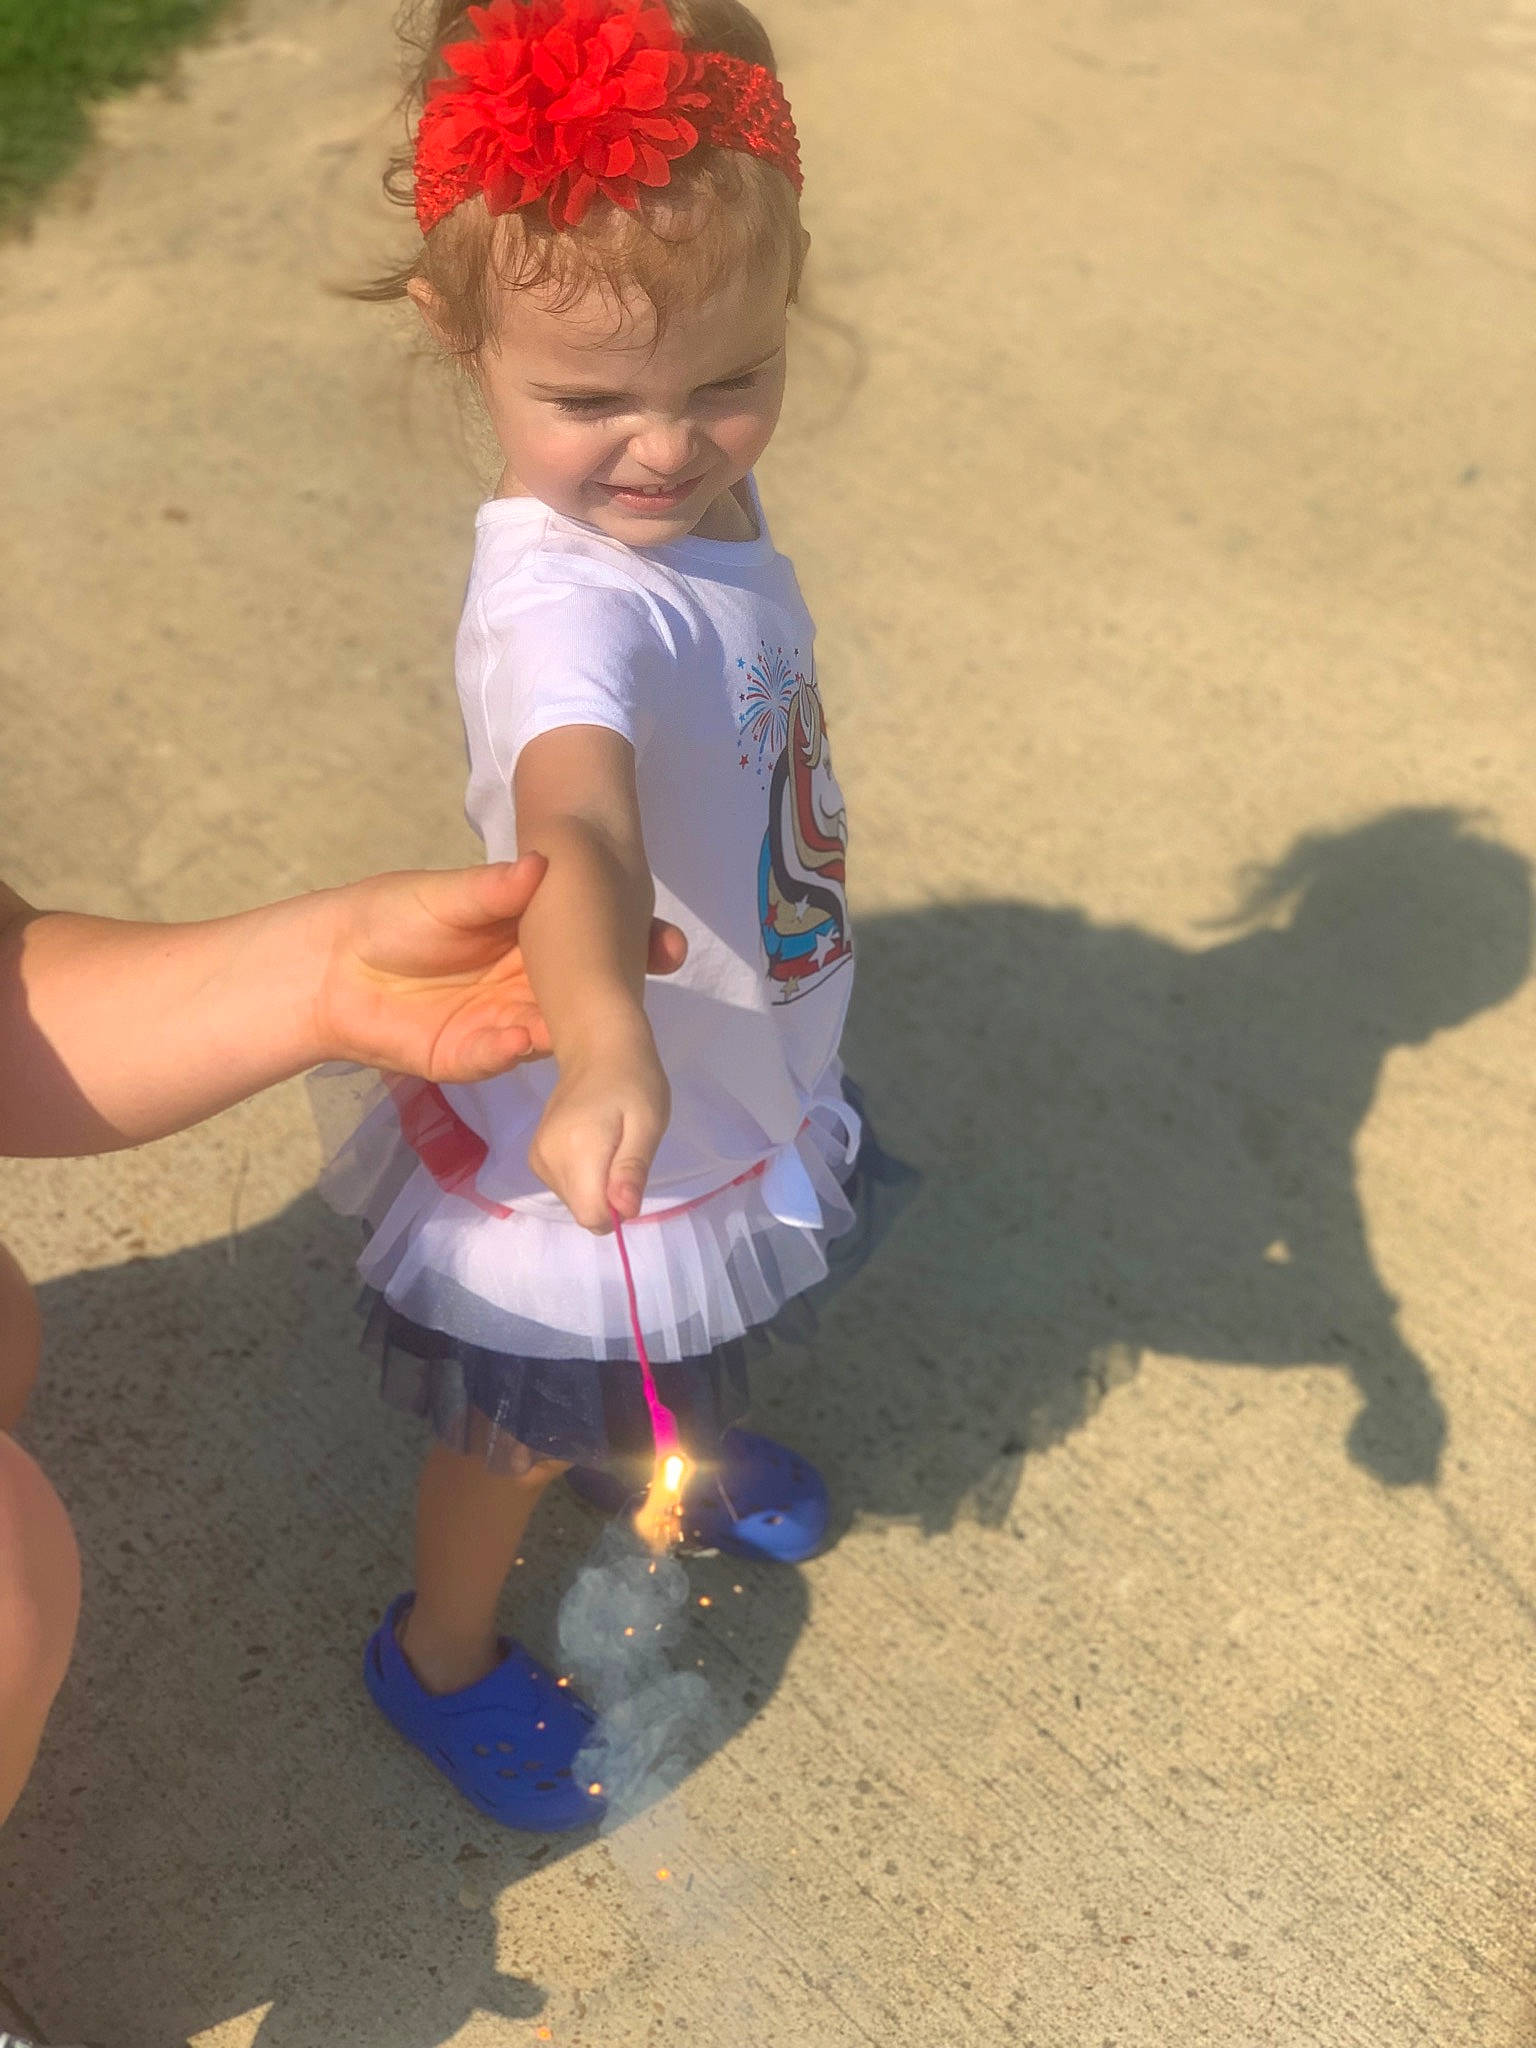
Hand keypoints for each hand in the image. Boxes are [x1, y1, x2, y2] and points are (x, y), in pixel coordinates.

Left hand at [313, 857, 685, 1083]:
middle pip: (588, 995)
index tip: (668, 944)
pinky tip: (526, 1039)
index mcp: (534, 939)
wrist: (327, 968)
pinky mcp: (471, 1056)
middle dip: (621, 996)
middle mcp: (531, 985)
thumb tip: (541, 864)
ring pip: (555, 1032)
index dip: (634, 945)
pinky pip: (502, 1056)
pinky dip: (515, 1049)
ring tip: (597, 1022)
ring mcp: (506, 1023)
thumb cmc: (391, 916)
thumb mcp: (445, 894)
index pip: (596, 944)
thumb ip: (492, 888)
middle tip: (647, 989)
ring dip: (577, 1030)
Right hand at [527, 1022, 670, 1230]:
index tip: (630, 1175)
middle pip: (583, 1210)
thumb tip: (624, 1212)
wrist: (597, 1048)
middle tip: (624, 1152)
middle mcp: (547, 1159)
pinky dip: (585, 1177)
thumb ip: (632, 1170)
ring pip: (575, 1201)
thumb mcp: (648, 1124)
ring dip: (598, 1185)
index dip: (618, 1207)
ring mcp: (537, 1158)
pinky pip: (566, 1188)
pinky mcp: (535, 1157)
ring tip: (611, 1145)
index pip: (591, 1215)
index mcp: (576, 1151)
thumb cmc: (633, 1081)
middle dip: (609, 1195)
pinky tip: (595, 1146)